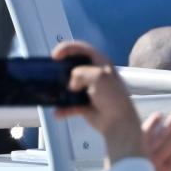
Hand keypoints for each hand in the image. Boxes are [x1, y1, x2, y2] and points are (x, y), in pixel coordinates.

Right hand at [53, 42, 142, 161]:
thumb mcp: (98, 76)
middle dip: (61, 69)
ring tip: (53, 92)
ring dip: (60, 90)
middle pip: (73, 66)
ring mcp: (89, 89)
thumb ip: (80, 73)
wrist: (118, 122)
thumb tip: (71, 84)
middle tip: (53, 73)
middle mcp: (94, 75)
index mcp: (101, 64)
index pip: (82, 49)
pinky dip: (63, 108)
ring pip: (68, 85)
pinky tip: (58, 112)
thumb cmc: (113, 98)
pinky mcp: (84, 104)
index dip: (67, 49)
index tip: (54, 56)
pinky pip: (69, 104)